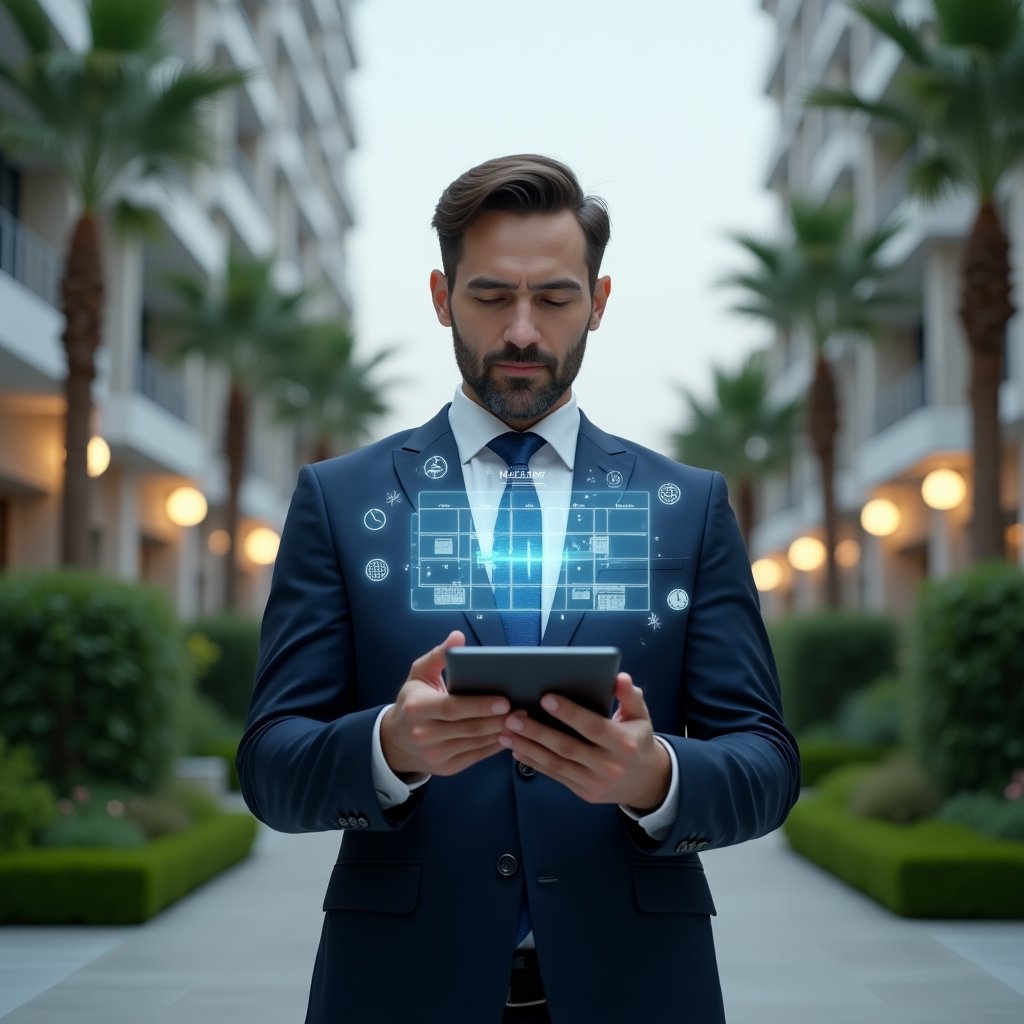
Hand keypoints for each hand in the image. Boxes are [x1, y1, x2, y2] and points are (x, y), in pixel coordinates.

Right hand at [380, 631, 511, 776]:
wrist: (396, 740)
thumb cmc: (413, 700)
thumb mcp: (419, 674)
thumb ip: (438, 655)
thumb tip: (458, 636)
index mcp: (417, 707)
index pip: (452, 708)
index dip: (479, 705)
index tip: (504, 700)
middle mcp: (424, 734)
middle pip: (469, 728)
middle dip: (498, 719)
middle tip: (521, 709)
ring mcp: (435, 754)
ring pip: (476, 743)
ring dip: (501, 732)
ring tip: (521, 719)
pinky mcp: (447, 767)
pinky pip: (477, 755)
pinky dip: (495, 745)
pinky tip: (509, 733)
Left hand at [498, 673, 670, 810]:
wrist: (646, 782)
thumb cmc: (638, 739)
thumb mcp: (640, 716)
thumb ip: (630, 696)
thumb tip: (620, 677)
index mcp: (624, 743)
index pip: (593, 727)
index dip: (569, 713)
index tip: (545, 697)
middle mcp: (609, 765)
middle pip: (567, 747)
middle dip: (538, 731)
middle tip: (513, 716)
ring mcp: (594, 782)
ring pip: (556, 763)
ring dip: (528, 747)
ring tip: (505, 732)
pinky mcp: (583, 792)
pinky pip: (555, 775)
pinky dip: (533, 762)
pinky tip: (515, 749)